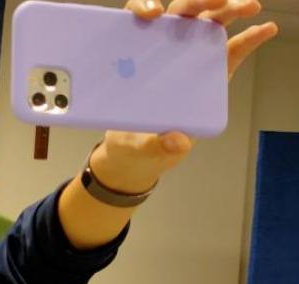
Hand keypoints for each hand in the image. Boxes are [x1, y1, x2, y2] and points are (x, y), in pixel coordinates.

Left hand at [96, 0, 277, 192]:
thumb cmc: (133, 138)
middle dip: (199, 1)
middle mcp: (164, 51)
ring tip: (248, 7)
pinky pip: (231, 49)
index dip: (142, 7)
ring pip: (208, 23)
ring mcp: (189, 58)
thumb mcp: (139, 145)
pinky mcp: (211, 71)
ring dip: (228, 11)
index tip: (152, 14)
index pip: (137, 21)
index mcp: (137, 59)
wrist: (142, 153)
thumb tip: (177, 140)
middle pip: (181, 14)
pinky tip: (265, 30)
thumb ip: (155, 143)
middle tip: (217, 0)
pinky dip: (249, 38)